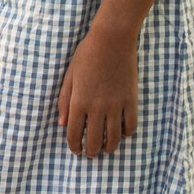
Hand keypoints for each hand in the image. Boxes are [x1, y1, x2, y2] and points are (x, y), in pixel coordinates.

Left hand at [57, 24, 138, 157]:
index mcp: (79, 101)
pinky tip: (121, 133)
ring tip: (106, 148)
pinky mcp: (130, 100)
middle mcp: (97, 107)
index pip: (74, 134)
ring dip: (108, 147)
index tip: (76, 150)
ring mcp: (115, 105)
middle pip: (94, 141)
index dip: (74, 146)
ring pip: (113, 138)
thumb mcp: (70, 76)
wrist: (112, 40)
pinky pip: (130, 125)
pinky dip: (126, 133)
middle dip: (91, 151)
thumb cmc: (87, 54)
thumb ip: (65, 100)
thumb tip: (63, 123)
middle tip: (90, 153)